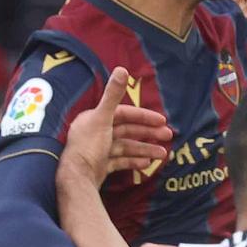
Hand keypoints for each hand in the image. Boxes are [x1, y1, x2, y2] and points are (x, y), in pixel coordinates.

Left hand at [61, 66, 172, 186]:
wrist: (78, 177)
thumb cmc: (89, 145)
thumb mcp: (103, 117)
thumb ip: (113, 94)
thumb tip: (122, 69)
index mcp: (95, 119)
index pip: (124, 114)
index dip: (143, 116)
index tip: (162, 121)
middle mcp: (96, 132)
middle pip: (127, 131)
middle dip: (148, 134)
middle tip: (168, 137)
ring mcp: (99, 150)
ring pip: (126, 147)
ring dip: (145, 149)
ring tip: (163, 154)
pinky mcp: (101, 166)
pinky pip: (120, 161)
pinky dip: (134, 162)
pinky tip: (147, 164)